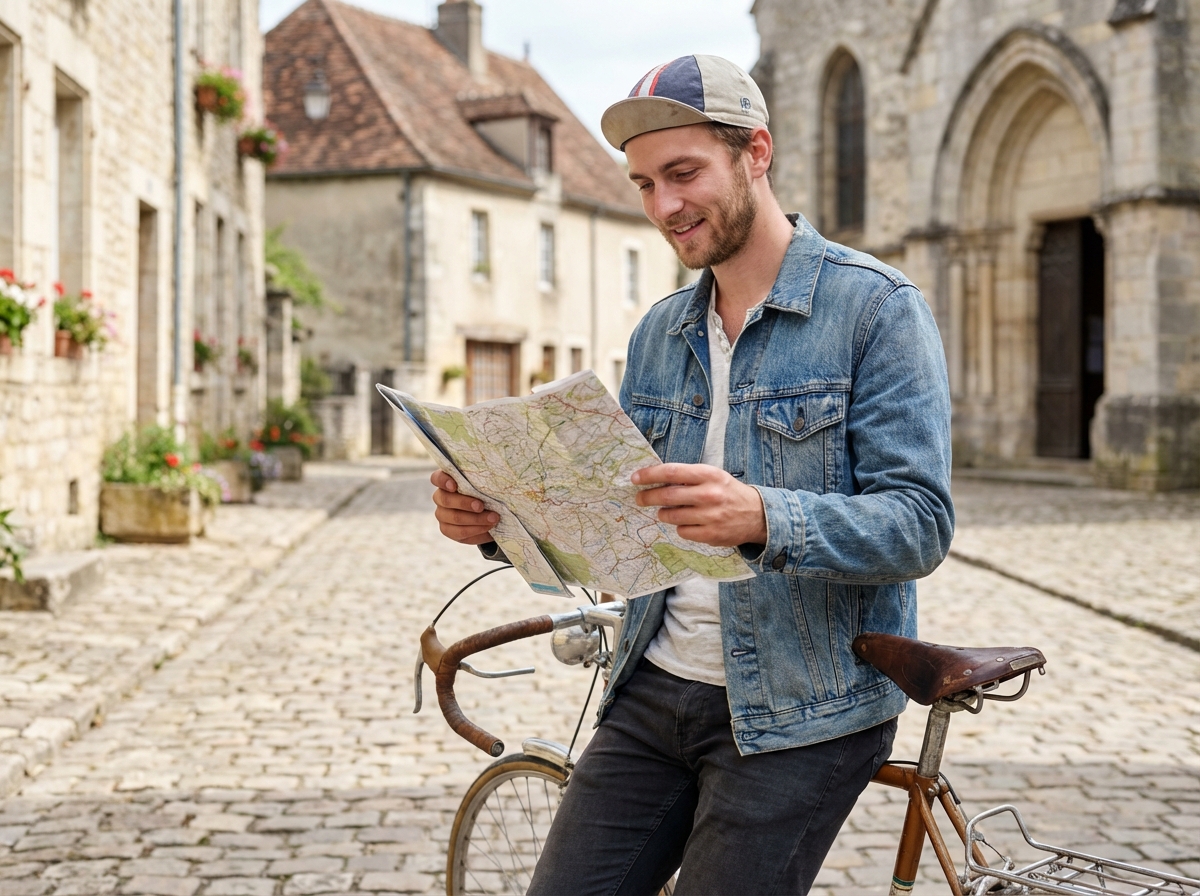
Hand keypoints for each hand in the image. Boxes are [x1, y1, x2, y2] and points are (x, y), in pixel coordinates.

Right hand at [431, 470, 499, 544]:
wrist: (489, 513)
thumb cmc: (485, 493)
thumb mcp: (484, 484)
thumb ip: (482, 481)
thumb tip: (493, 481)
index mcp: (446, 481)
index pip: (437, 478)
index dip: (443, 481)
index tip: (454, 486)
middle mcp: (440, 497)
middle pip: (446, 499)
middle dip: (464, 503)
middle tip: (481, 506)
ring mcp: (442, 515)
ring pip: (455, 517)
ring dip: (476, 519)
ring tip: (493, 518)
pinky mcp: (448, 530)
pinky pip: (460, 532)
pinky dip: (476, 530)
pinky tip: (488, 527)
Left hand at [632, 463, 766, 546]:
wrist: (757, 514)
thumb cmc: (728, 492)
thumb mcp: (712, 476)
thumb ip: (688, 477)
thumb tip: (655, 480)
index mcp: (709, 475)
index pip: (672, 472)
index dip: (650, 475)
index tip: (635, 478)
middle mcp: (709, 494)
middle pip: (668, 496)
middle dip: (648, 497)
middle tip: (639, 498)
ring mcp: (711, 516)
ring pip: (672, 516)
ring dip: (663, 514)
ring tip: (664, 511)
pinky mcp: (711, 534)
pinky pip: (683, 531)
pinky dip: (679, 527)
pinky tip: (686, 523)